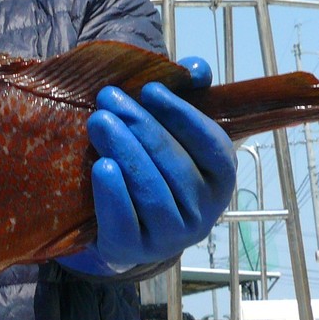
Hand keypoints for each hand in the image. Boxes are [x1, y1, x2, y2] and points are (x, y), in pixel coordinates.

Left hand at [59, 56, 235, 273]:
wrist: (121, 223)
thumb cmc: (151, 167)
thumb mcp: (171, 131)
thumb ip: (187, 96)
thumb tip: (196, 68)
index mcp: (220, 179)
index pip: (213, 147)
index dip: (183, 116)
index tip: (150, 89)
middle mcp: (205, 213)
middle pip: (176, 166)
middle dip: (141, 127)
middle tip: (109, 98)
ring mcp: (172, 236)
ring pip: (152, 192)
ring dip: (125, 152)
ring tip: (98, 122)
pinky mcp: (136, 250)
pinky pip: (126, 222)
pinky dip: (114, 193)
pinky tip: (101, 166)